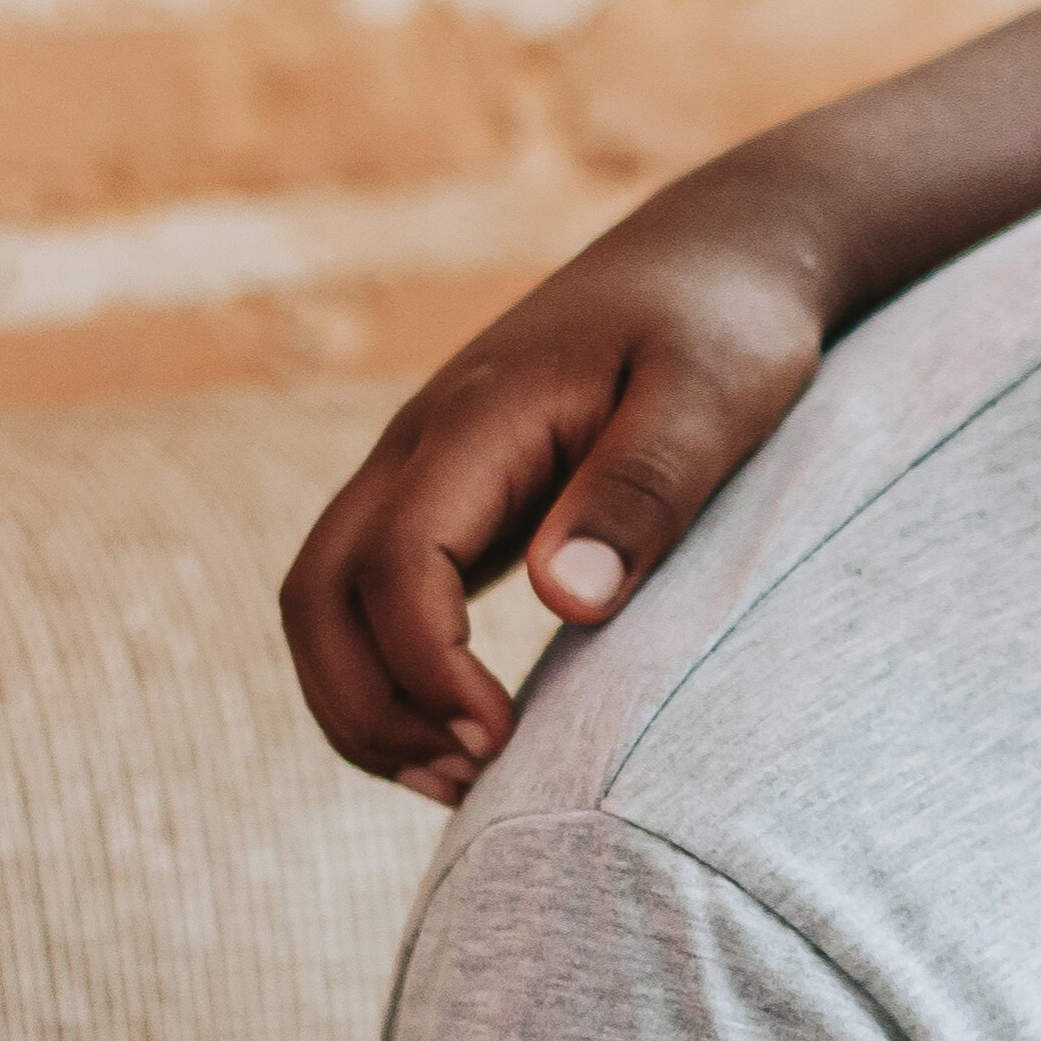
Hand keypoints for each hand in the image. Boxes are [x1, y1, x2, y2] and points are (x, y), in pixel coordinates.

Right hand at [278, 227, 824, 794]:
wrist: (716, 256)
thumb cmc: (726, 327)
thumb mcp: (714, 398)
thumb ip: (642, 490)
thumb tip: (569, 599)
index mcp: (475, 421)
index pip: (394, 565)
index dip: (426, 669)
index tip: (504, 741)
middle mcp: (418, 448)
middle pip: (315, 595)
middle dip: (368, 708)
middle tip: (473, 785)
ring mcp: (420, 475)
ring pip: (321, 605)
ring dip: (366, 706)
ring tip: (465, 785)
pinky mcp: (445, 504)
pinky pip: (369, 602)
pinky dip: (390, 681)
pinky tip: (466, 738)